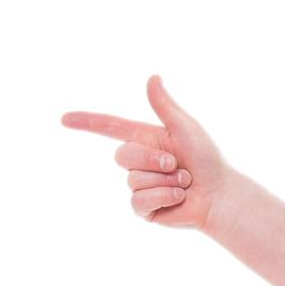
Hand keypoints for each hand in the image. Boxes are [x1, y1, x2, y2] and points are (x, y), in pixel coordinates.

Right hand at [61, 75, 235, 229]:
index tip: (65, 119)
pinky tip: (178, 198)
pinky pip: (139, 201)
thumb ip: (165, 106)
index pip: (110, 128)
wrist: (220, 195)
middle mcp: (140, 162)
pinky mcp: (144, 208)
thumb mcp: (186, 129)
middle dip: (153, 160)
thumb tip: (153, 77)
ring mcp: (140, 186)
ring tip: (184, 183)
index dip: (87, 123)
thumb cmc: (208, 160)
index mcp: (146, 139)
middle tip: (177, 165)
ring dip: (165, 181)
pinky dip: (163, 197)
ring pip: (133, 180)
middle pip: (122, 156)